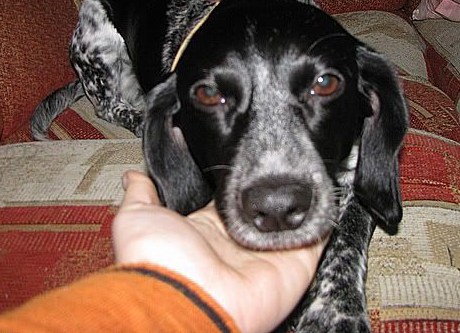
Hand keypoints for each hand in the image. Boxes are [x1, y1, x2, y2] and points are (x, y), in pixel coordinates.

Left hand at [112, 171, 326, 332]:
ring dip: (301, 202)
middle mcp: (240, 243)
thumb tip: (135, 175)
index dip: (242, 183)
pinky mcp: (294, 266)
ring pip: (292, 223)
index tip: (251, 160)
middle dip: (275, 191)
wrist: (182, 298)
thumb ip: (142, 193)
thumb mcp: (138, 217)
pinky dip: (323, 220)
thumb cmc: (157, 261)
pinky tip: (324, 194)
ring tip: (310, 174)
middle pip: (264, 212)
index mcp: (209, 231)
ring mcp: (268, 255)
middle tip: (285, 164)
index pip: (232, 202)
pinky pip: (315, 239)